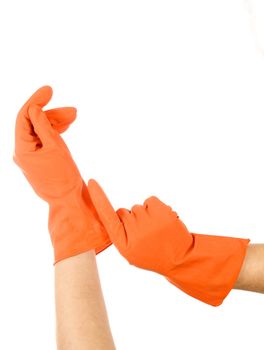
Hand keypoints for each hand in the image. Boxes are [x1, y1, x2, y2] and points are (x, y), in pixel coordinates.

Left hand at [14, 86, 110, 263]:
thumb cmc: (64, 178)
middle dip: (52, 115)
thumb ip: (44, 127)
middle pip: (34, 124)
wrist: (70, 200)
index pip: (24, 118)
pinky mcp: (41, 160)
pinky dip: (55, 133)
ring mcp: (32, 157)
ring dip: (56, 123)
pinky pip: (46, 141)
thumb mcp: (56, 148)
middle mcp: (24, 152)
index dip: (36, 101)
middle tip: (73, 111)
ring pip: (42, 132)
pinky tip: (66, 126)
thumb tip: (34, 109)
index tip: (49, 90)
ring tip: (74, 116)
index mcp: (22, 150)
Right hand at [88, 179, 249, 305]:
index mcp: (123, 244)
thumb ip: (120, 233)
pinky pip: (150, 200)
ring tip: (156, 230)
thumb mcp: (131, 252)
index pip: (107, 217)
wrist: (180, 259)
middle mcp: (134, 232)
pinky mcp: (162, 213)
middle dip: (132, 219)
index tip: (92, 182)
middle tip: (146, 233)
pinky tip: (161, 220)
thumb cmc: (152, 254)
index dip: (98, 198)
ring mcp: (149, 222)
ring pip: (138, 207)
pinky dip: (154, 207)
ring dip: (145, 214)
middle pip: (124, 212)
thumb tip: (119, 213)